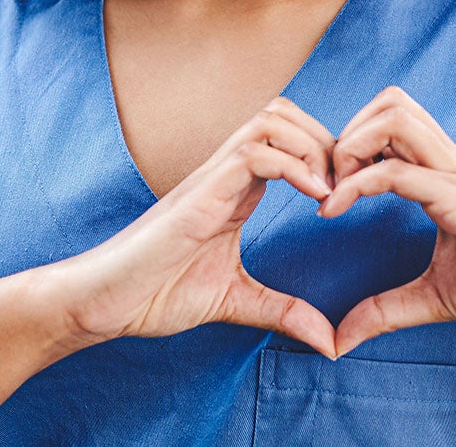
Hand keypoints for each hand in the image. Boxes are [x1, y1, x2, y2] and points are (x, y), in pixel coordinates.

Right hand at [52, 98, 339, 356]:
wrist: (103, 301)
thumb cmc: (155, 293)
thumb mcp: (235, 301)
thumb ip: (282, 312)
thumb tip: (330, 343)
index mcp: (236, 189)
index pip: (289, 138)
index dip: (327, 155)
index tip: (352, 196)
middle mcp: (225, 173)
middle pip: (285, 113)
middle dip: (327, 139)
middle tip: (350, 187)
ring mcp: (212, 178)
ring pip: (271, 120)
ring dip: (313, 146)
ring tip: (333, 191)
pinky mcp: (200, 194)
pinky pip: (254, 154)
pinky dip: (294, 167)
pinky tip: (317, 200)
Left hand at [321, 86, 455, 356]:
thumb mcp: (437, 298)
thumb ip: (388, 309)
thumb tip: (341, 338)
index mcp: (447, 176)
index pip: (393, 122)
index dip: (351, 144)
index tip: (326, 192)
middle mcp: (453, 166)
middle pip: (392, 102)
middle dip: (346, 132)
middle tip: (326, 184)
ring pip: (396, 119)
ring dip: (350, 147)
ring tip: (332, 194)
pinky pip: (400, 173)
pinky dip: (358, 184)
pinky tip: (334, 213)